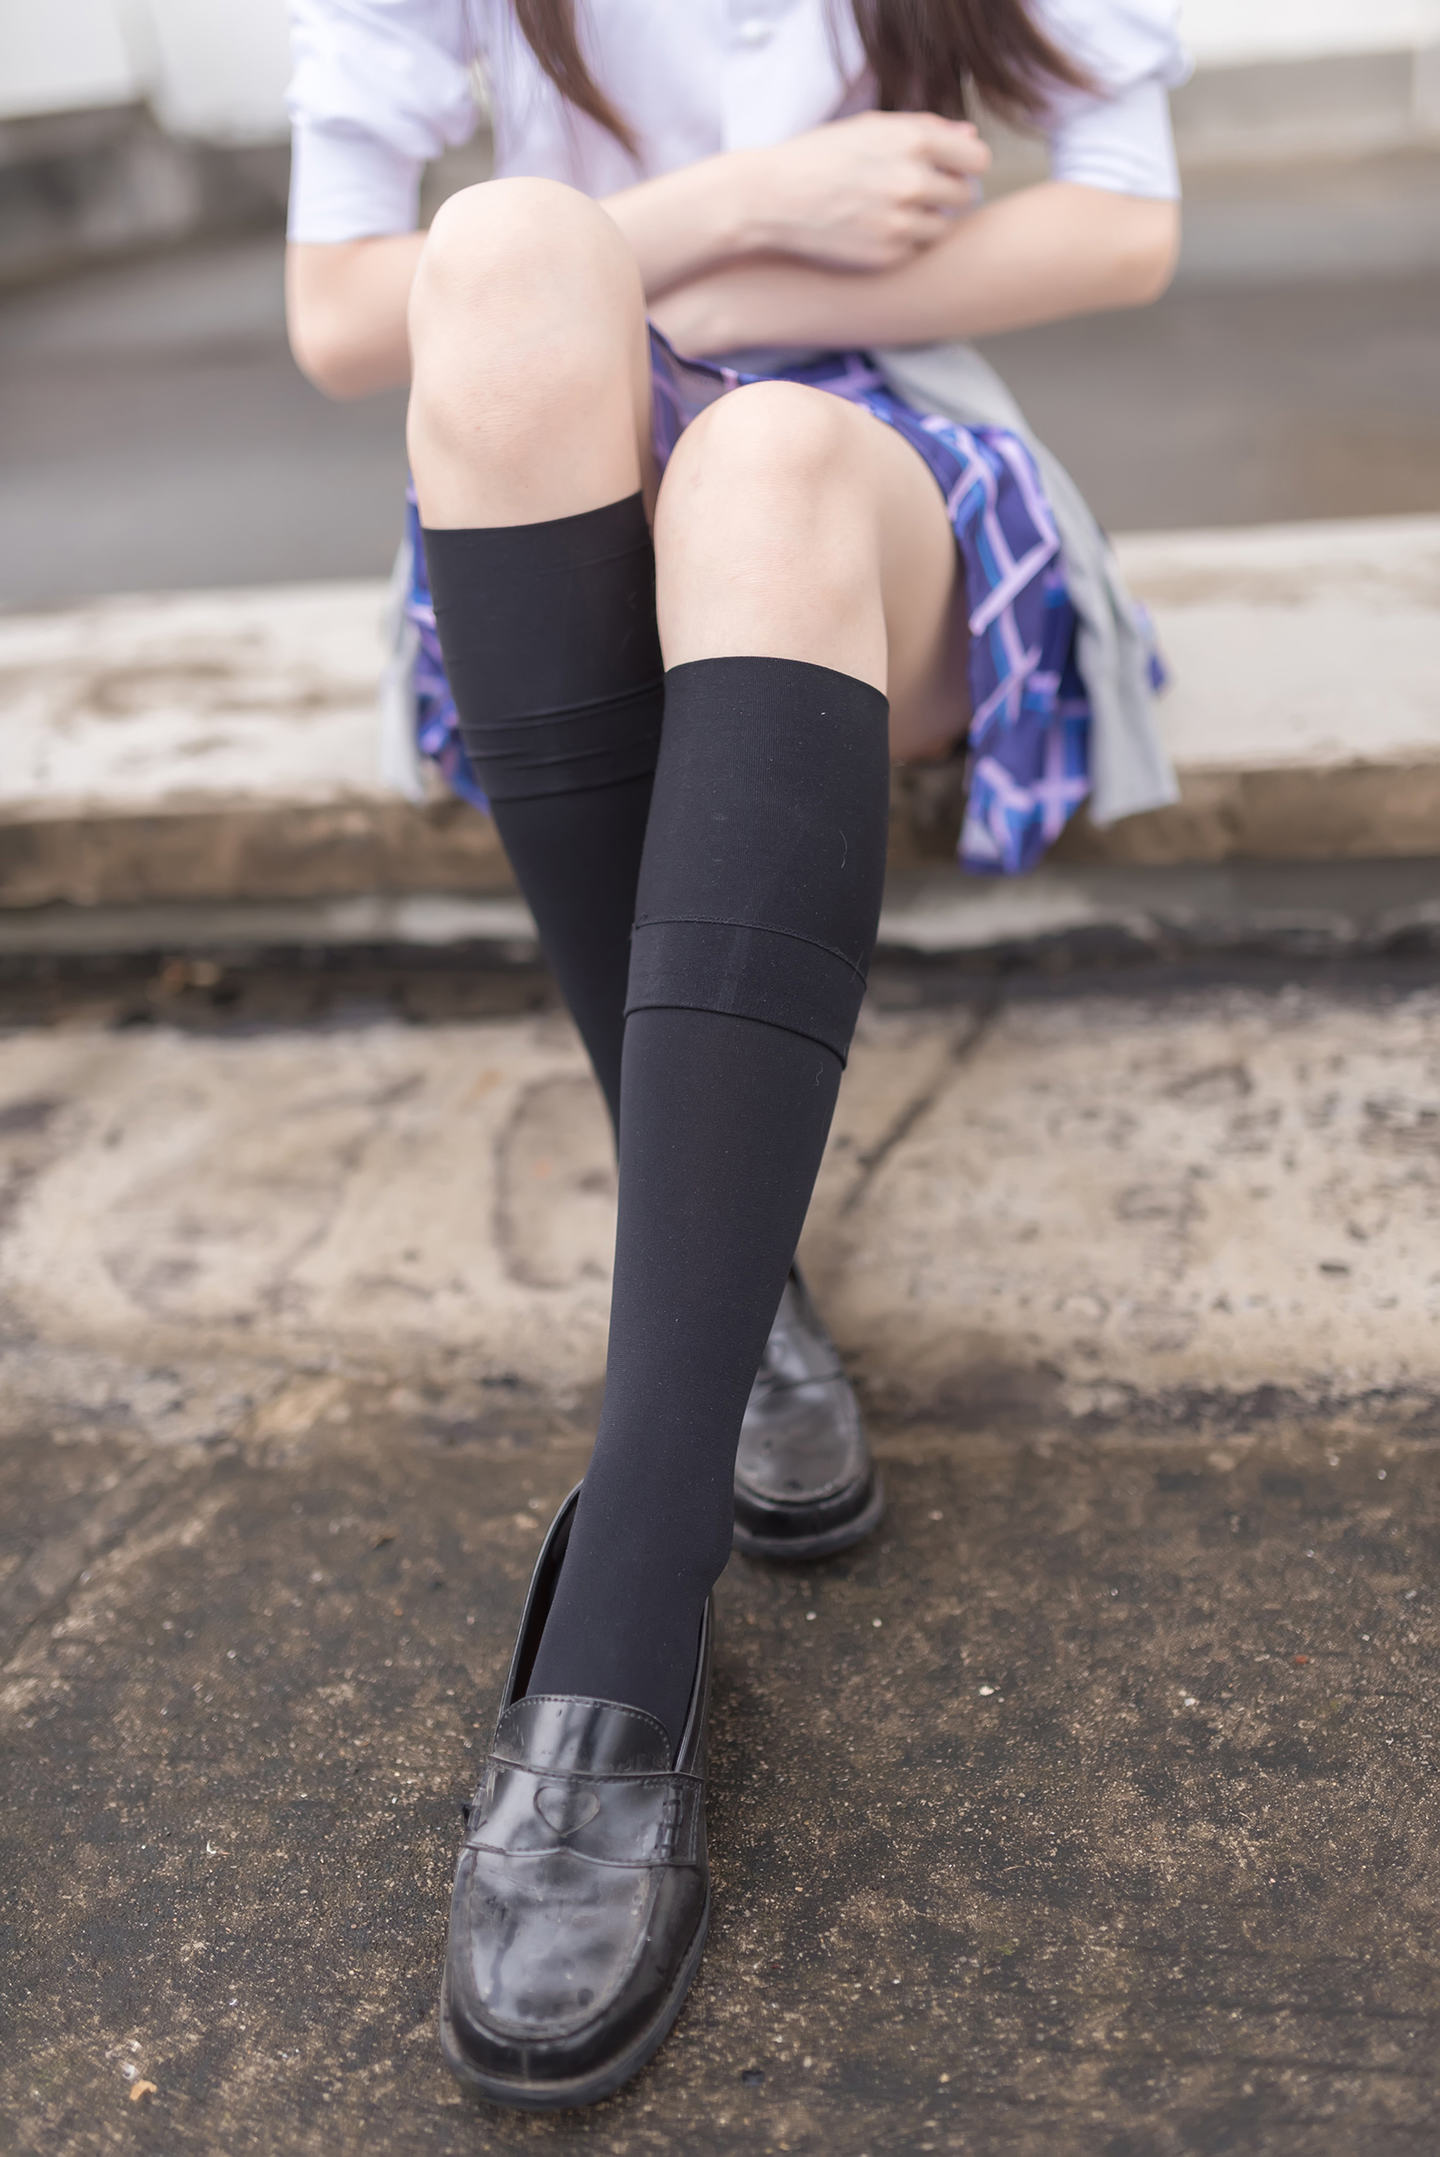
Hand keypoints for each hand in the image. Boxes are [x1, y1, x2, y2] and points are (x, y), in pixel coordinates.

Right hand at [735, 112, 990, 270]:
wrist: (772, 198)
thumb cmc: (820, 156)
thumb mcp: (870, 128)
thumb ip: (925, 129)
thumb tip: (970, 134)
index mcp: (914, 140)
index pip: (977, 158)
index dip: (964, 164)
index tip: (949, 168)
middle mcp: (913, 181)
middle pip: (964, 196)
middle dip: (944, 193)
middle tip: (914, 193)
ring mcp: (901, 223)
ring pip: (942, 228)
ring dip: (926, 221)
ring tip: (892, 211)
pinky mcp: (887, 256)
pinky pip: (915, 251)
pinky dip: (902, 243)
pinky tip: (875, 230)